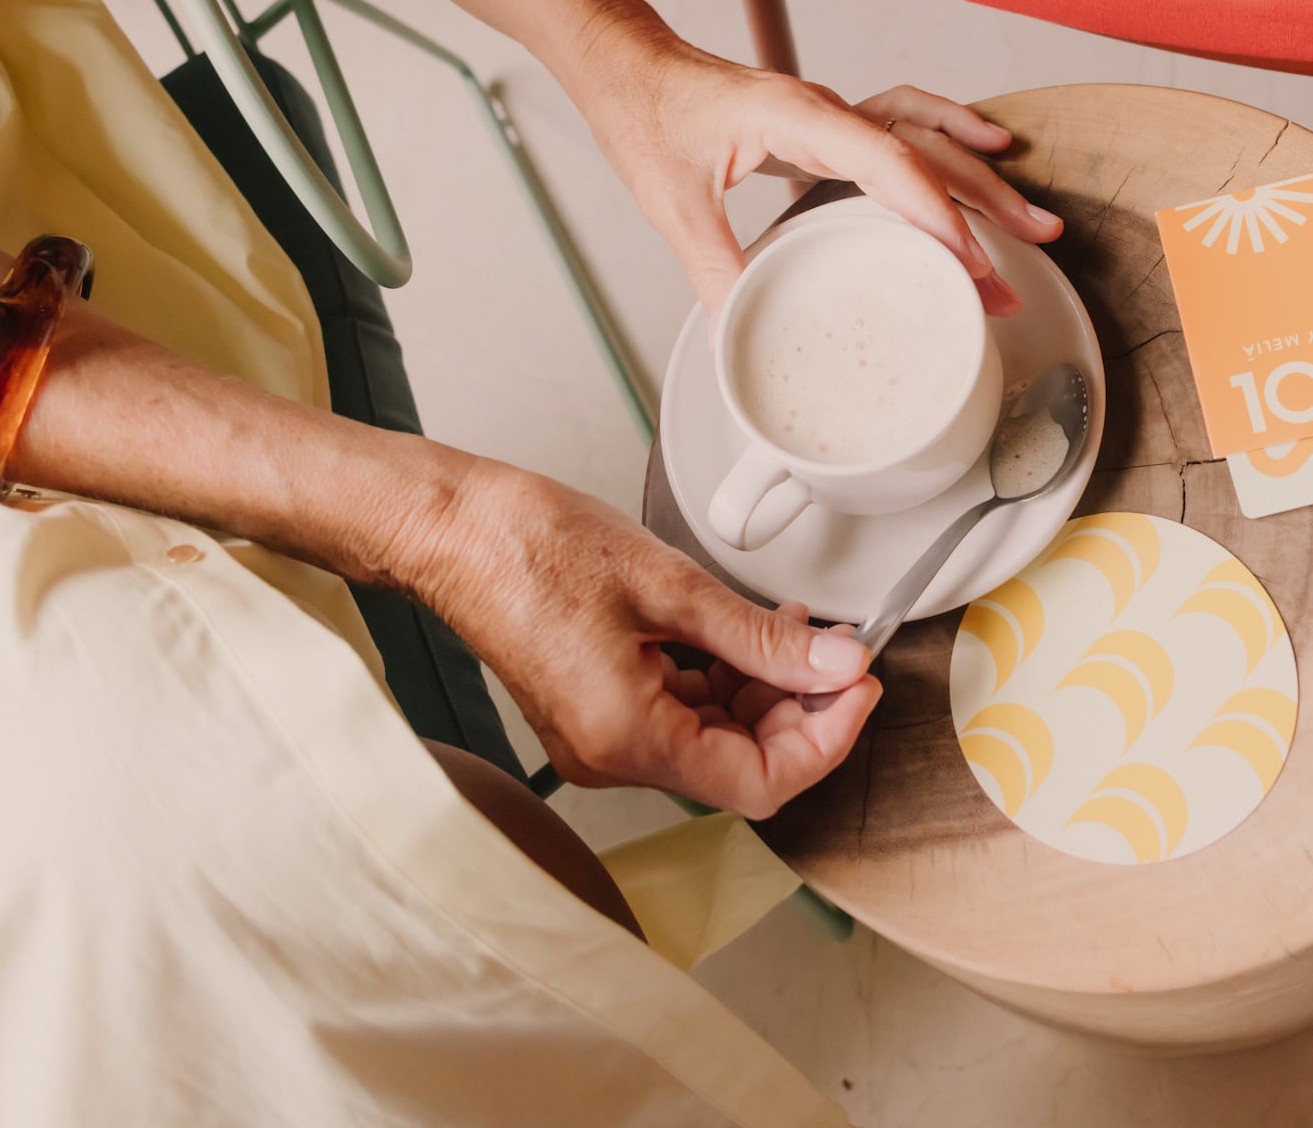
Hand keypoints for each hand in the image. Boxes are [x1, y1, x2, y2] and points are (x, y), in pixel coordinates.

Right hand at [424, 461, 881, 818]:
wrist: (452, 529)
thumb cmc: (533, 546)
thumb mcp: (668, 583)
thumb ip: (761, 636)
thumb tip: (837, 665)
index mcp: (627, 738)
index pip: (760, 784)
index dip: (826, 739)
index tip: (860, 683)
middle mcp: (611, 755)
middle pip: (741, 765)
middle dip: (803, 709)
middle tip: (841, 648)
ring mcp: (601, 737)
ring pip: (715, 738)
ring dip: (767, 690)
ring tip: (798, 628)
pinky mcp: (596, 709)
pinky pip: (680, 714)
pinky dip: (725, 679)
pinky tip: (749, 632)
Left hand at [571, 12, 1063, 314]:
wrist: (627, 65)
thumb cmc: (645, 113)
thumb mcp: (672, 203)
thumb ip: (713, 270)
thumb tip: (743, 335)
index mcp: (793, 115)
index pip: (885, 160)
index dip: (934, 211)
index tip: (969, 258)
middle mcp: (824, 108)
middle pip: (924, 150)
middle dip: (983, 203)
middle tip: (1032, 249)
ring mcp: (830, 112)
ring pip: (925, 136)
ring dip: (980, 175)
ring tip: (1031, 219)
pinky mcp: (826, 123)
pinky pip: (905, 124)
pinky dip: (949, 139)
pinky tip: (984, 151)